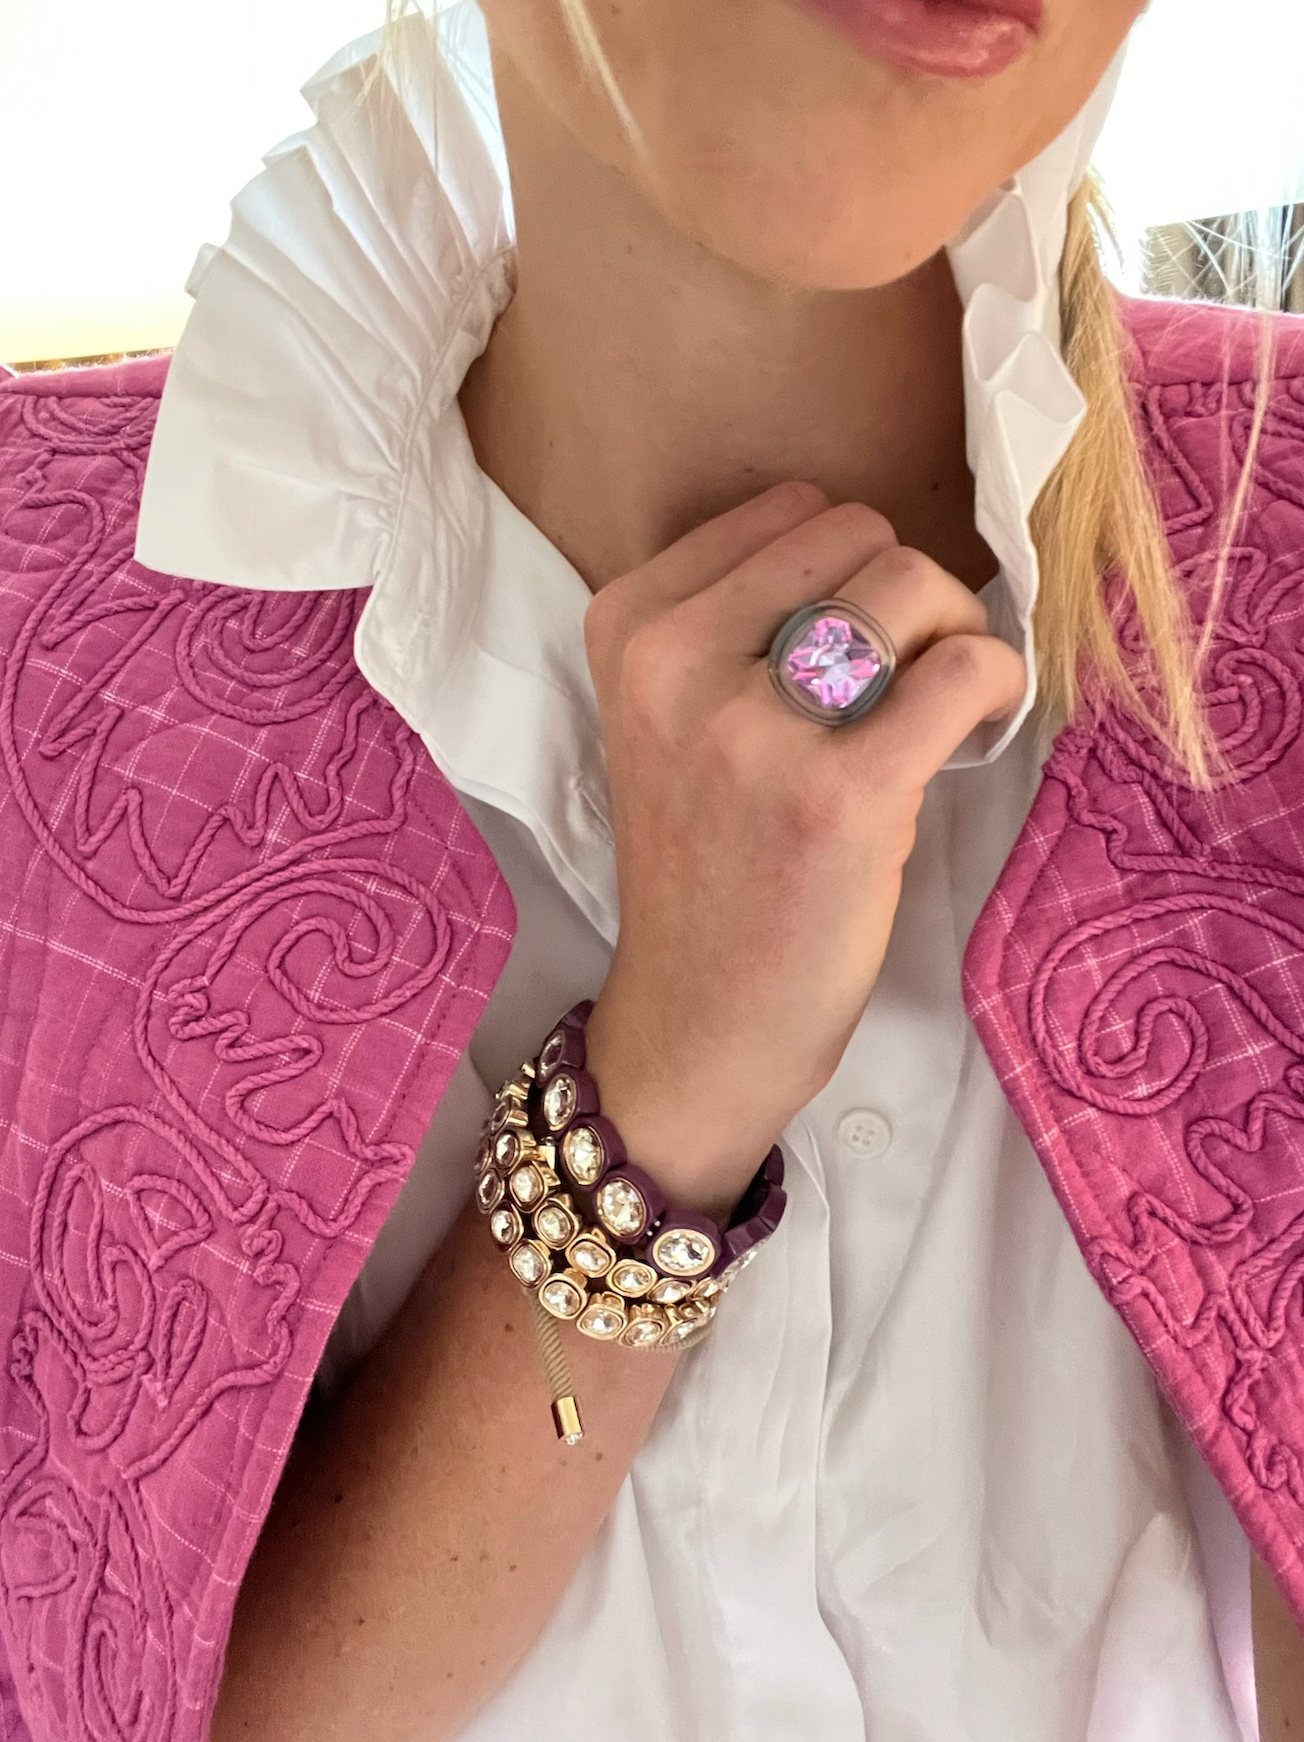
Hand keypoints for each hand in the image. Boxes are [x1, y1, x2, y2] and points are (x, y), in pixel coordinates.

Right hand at [582, 482, 1023, 1218]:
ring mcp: (750, 728)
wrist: (699, 1020)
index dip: (846, 570)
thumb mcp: (668, 717)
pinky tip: (972, 730)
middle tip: (899, 684)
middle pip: (860, 533)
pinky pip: (964, 668)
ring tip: (933, 710)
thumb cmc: (706, 865)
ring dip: (951, 636)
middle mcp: (674, 661)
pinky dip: (993, 685)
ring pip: (911, 582)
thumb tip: (887, 552)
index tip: (850, 643)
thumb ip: (735, 622)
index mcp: (628, 626)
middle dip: (904, 598)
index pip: (791, 509)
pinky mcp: (838, 795)